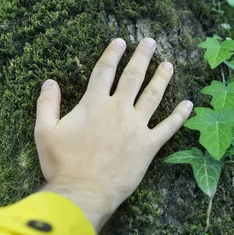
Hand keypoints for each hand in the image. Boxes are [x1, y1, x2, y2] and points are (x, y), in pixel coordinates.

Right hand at [34, 38, 192, 232]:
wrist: (82, 193)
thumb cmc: (62, 164)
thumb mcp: (44, 131)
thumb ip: (47, 104)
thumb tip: (49, 82)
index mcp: (93, 104)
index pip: (104, 71)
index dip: (112, 54)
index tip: (120, 41)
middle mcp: (118, 110)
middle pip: (133, 77)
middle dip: (142, 57)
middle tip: (151, 42)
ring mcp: (135, 127)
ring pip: (153, 96)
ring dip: (162, 78)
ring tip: (169, 65)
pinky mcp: (148, 146)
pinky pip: (168, 127)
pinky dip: (180, 116)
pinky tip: (189, 104)